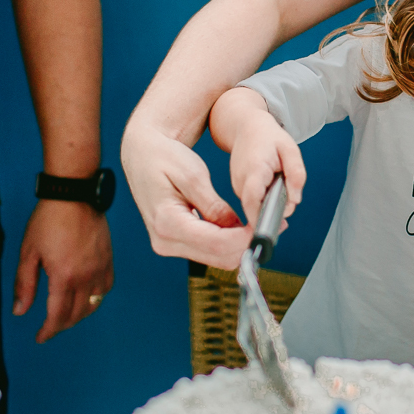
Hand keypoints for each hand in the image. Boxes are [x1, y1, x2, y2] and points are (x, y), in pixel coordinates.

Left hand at [13, 199, 114, 342]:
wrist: (74, 196)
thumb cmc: (48, 220)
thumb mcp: (28, 252)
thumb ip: (24, 284)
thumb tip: (20, 311)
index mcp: (63, 277)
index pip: (57, 316)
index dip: (48, 331)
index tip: (40, 337)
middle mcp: (85, 277)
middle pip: (76, 315)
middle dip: (61, 325)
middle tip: (49, 327)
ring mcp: (100, 269)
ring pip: (93, 305)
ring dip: (78, 315)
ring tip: (65, 315)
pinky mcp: (108, 261)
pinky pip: (105, 289)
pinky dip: (95, 299)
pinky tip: (86, 298)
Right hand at [121, 124, 251, 269]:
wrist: (142, 155)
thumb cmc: (164, 157)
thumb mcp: (193, 175)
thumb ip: (214, 206)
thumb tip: (236, 227)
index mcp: (166, 222)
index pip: (215, 244)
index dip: (244, 240)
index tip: (263, 228)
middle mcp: (164, 240)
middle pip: (217, 257)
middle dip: (246, 245)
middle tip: (271, 226)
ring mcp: (167, 245)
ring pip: (214, 258)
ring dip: (239, 245)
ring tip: (257, 223)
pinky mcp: (174, 243)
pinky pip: (206, 250)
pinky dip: (226, 242)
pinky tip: (239, 227)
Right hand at [227, 109, 304, 226]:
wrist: (246, 127)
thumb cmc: (269, 137)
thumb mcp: (290, 149)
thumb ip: (296, 174)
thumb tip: (295, 201)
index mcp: (254, 170)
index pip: (253, 200)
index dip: (261, 218)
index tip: (274, 231)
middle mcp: (241, 181)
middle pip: (257, 208)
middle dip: (275, 211)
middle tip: (289, 194)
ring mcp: (237, 186)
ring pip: (257, 207)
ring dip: (271, 203)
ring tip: (277, 181)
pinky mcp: (238, 189)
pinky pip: (255, 202)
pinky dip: (266, 199)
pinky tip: (270, 184)